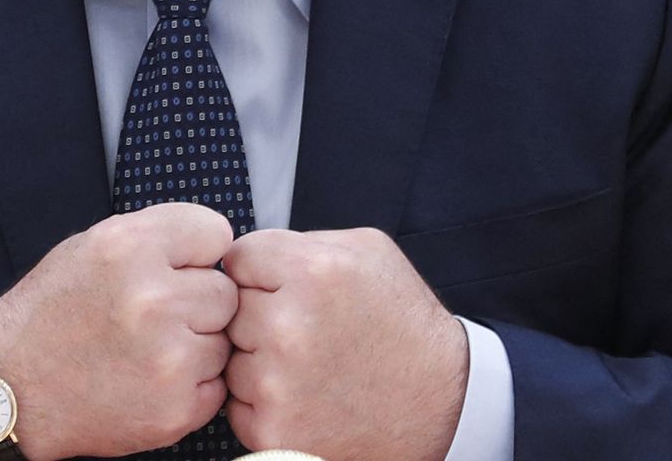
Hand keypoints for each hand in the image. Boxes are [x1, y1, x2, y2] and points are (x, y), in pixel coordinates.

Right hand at [0, 202, 237, 459]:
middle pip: (225, 291)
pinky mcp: (176, 409)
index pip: (215, 233)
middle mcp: (153, 299)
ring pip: (224, 340)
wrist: (13, 388)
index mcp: (130, 247)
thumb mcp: (91, 246)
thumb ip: (156, 237)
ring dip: (196, 346)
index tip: (175, 268)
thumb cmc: (54, 312)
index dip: (195, 253)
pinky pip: (217, 385)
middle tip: (153, 317)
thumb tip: (217, 246)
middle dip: (197, 302)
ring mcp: (168, 359)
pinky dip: (192, 386)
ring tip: (147, 350)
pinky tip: (150, 380)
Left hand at [221, 228, 467, 460]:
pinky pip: (237, 404)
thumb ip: (303, 241)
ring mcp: (278, 383)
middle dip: (260, 315)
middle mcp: (289, 326)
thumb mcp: (368, 251)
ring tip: (311, 364)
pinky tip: (306, 396)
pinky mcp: (273, 430)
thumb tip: (249, 253)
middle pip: (230, 308)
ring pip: (231, 357)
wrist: (441, 403)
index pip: (238, 258)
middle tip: (307, 330)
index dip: (261, 272)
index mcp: (313, 271)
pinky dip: (263, 403)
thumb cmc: (403, 324)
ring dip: (258, 360)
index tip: (284, 287)